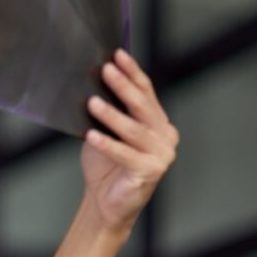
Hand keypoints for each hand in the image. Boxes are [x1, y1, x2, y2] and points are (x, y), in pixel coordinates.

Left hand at [81, 49, 178, 232]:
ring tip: (92, 103)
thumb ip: (108, 110)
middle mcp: (165, 135)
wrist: (105, 201)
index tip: (117, 55)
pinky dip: (108, 144)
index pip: (146, 91)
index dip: (132, 72)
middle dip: (123, 86)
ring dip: (112, 115)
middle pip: (142, 107)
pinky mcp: (151, 171)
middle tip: (105, 70)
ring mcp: (161, 154)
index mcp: (158, 122)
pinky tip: (92, 135)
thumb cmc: (105, 164)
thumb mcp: (106, 131)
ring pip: (134, 130)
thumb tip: (93, 83)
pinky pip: (126, 154)